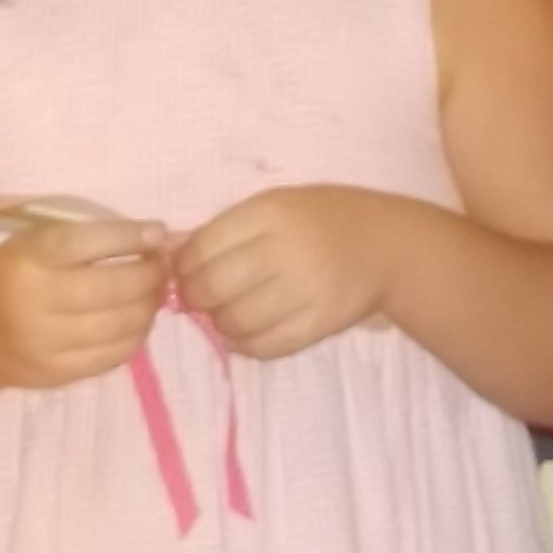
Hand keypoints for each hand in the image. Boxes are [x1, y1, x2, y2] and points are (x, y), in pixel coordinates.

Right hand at [0, 214, 171, 394]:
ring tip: (156, 292)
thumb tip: (152, 238)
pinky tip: (140, 320)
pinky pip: (112, 356)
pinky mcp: (57, 373)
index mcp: (28, 259)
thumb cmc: (11, 276)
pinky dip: (136, 336)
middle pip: (110, 289)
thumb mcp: (33, 244)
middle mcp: (36, 302)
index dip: (129, 237)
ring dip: (149, 306)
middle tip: (164, 266)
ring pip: (118, 325)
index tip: (158, 233)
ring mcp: (46, 343)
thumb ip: (83, 240)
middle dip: (149, 274)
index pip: (87, 243)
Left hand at [173, 187, 409, 361]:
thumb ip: (222, 228)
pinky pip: (264, 347)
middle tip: (199, 298)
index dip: (181, 266)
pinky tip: (246, 331)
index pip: (202, 248)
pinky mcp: (318, 324)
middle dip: (195, 297)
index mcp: (270, 214)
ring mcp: (304, 291)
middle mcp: (286, 251)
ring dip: (219, 322)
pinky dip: (244, 344)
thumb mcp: (273, 205)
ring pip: (234, 321)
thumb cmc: (320, 219)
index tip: (181, 272)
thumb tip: (167, 252)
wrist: (384, 245)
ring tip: (227, 312)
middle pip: (213, 287)